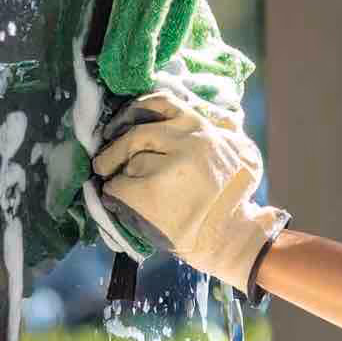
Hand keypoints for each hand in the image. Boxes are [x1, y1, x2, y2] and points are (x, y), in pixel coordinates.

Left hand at [90, 91, 289, 294]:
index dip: (136, 111)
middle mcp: (187, 142)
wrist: (229, 237)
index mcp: (203, 128)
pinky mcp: (150, 192)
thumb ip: (221, 126)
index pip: (161, 103)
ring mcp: (168, 166)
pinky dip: (114, 195)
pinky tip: (120, 204)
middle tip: (102, 163)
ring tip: (125, 189)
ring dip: (122, 175)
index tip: (122, 123)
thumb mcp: (239, 150)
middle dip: (115, 148)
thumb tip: (191, 109)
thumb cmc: (232, 198)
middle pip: (138, 134)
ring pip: (130, 162)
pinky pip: (117, 187)